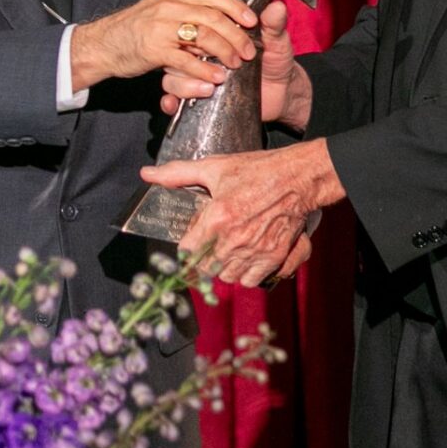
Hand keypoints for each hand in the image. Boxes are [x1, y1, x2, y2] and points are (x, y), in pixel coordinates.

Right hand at [71, 0, 258, 88]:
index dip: (236, 7)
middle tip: (248, 52)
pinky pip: (186, 60)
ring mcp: (161, 27)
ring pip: (204, 37)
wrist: (102, 45)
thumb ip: (188, 12)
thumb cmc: (135, 30)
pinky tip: (214, 79)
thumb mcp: (162, 11)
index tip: (252, 20)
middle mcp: (169, 6)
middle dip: (236, 36)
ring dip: (224, 52)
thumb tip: (220, 17)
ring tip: (234, 65)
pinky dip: (203, 71)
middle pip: (214, 17)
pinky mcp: (154, 49)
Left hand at [142, 139, 342, 286]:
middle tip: (210, 244)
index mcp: (216, 219)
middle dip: (204, 259)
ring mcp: (255, 251)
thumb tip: (147, 174)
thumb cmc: (257, 170)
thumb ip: (177, 173)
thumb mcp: (214, 167)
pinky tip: (246, 258)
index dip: (187, 246)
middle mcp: (233, 240)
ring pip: (227, 277)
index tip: (191, 240)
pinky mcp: (274, 257)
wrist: (299, 176)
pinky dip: (246, 274)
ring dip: (224, 268)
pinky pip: (251, 280)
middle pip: (205, 269)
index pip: (186, 252)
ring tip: (228, 251)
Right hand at [160, 0, 313, 130]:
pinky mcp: (190, 91)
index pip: (206, 12)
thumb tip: (276, 8)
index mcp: (216, 27)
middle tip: (235, 62)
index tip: (245, 25)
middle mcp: (200, 45)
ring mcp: (192, 68)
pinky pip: (171, 93)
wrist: (281, 95)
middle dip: (212, 49)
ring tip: (214, 84)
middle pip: (187, 39)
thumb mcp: (277, 42)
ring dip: (188, 78)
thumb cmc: (275, 64)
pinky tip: (175, 103)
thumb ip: (275, 26)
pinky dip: (171, 98)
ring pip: (174, 68)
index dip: (221, 16)